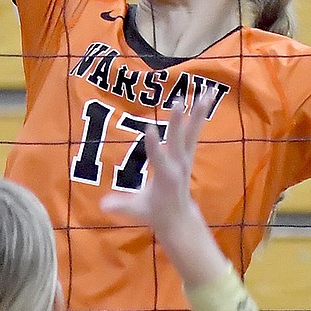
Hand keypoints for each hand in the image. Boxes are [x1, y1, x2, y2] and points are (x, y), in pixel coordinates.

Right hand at [101, 93, 227, 290]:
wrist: (178, 218)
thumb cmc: (155, 212)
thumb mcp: (138, 210)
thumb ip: (122, 205)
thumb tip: (102, 205)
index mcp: (165, 177)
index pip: (158, 159)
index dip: (153, 145)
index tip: (149, 128)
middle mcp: (178, 164)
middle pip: (178, 140)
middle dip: (177, 122)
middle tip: (178, 101)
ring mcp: (186, 157)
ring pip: (193, 132)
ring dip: (199, 112)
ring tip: (208, 92)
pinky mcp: (189, 152)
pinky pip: (196, 130)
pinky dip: (201, 114)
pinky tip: (208, 95)